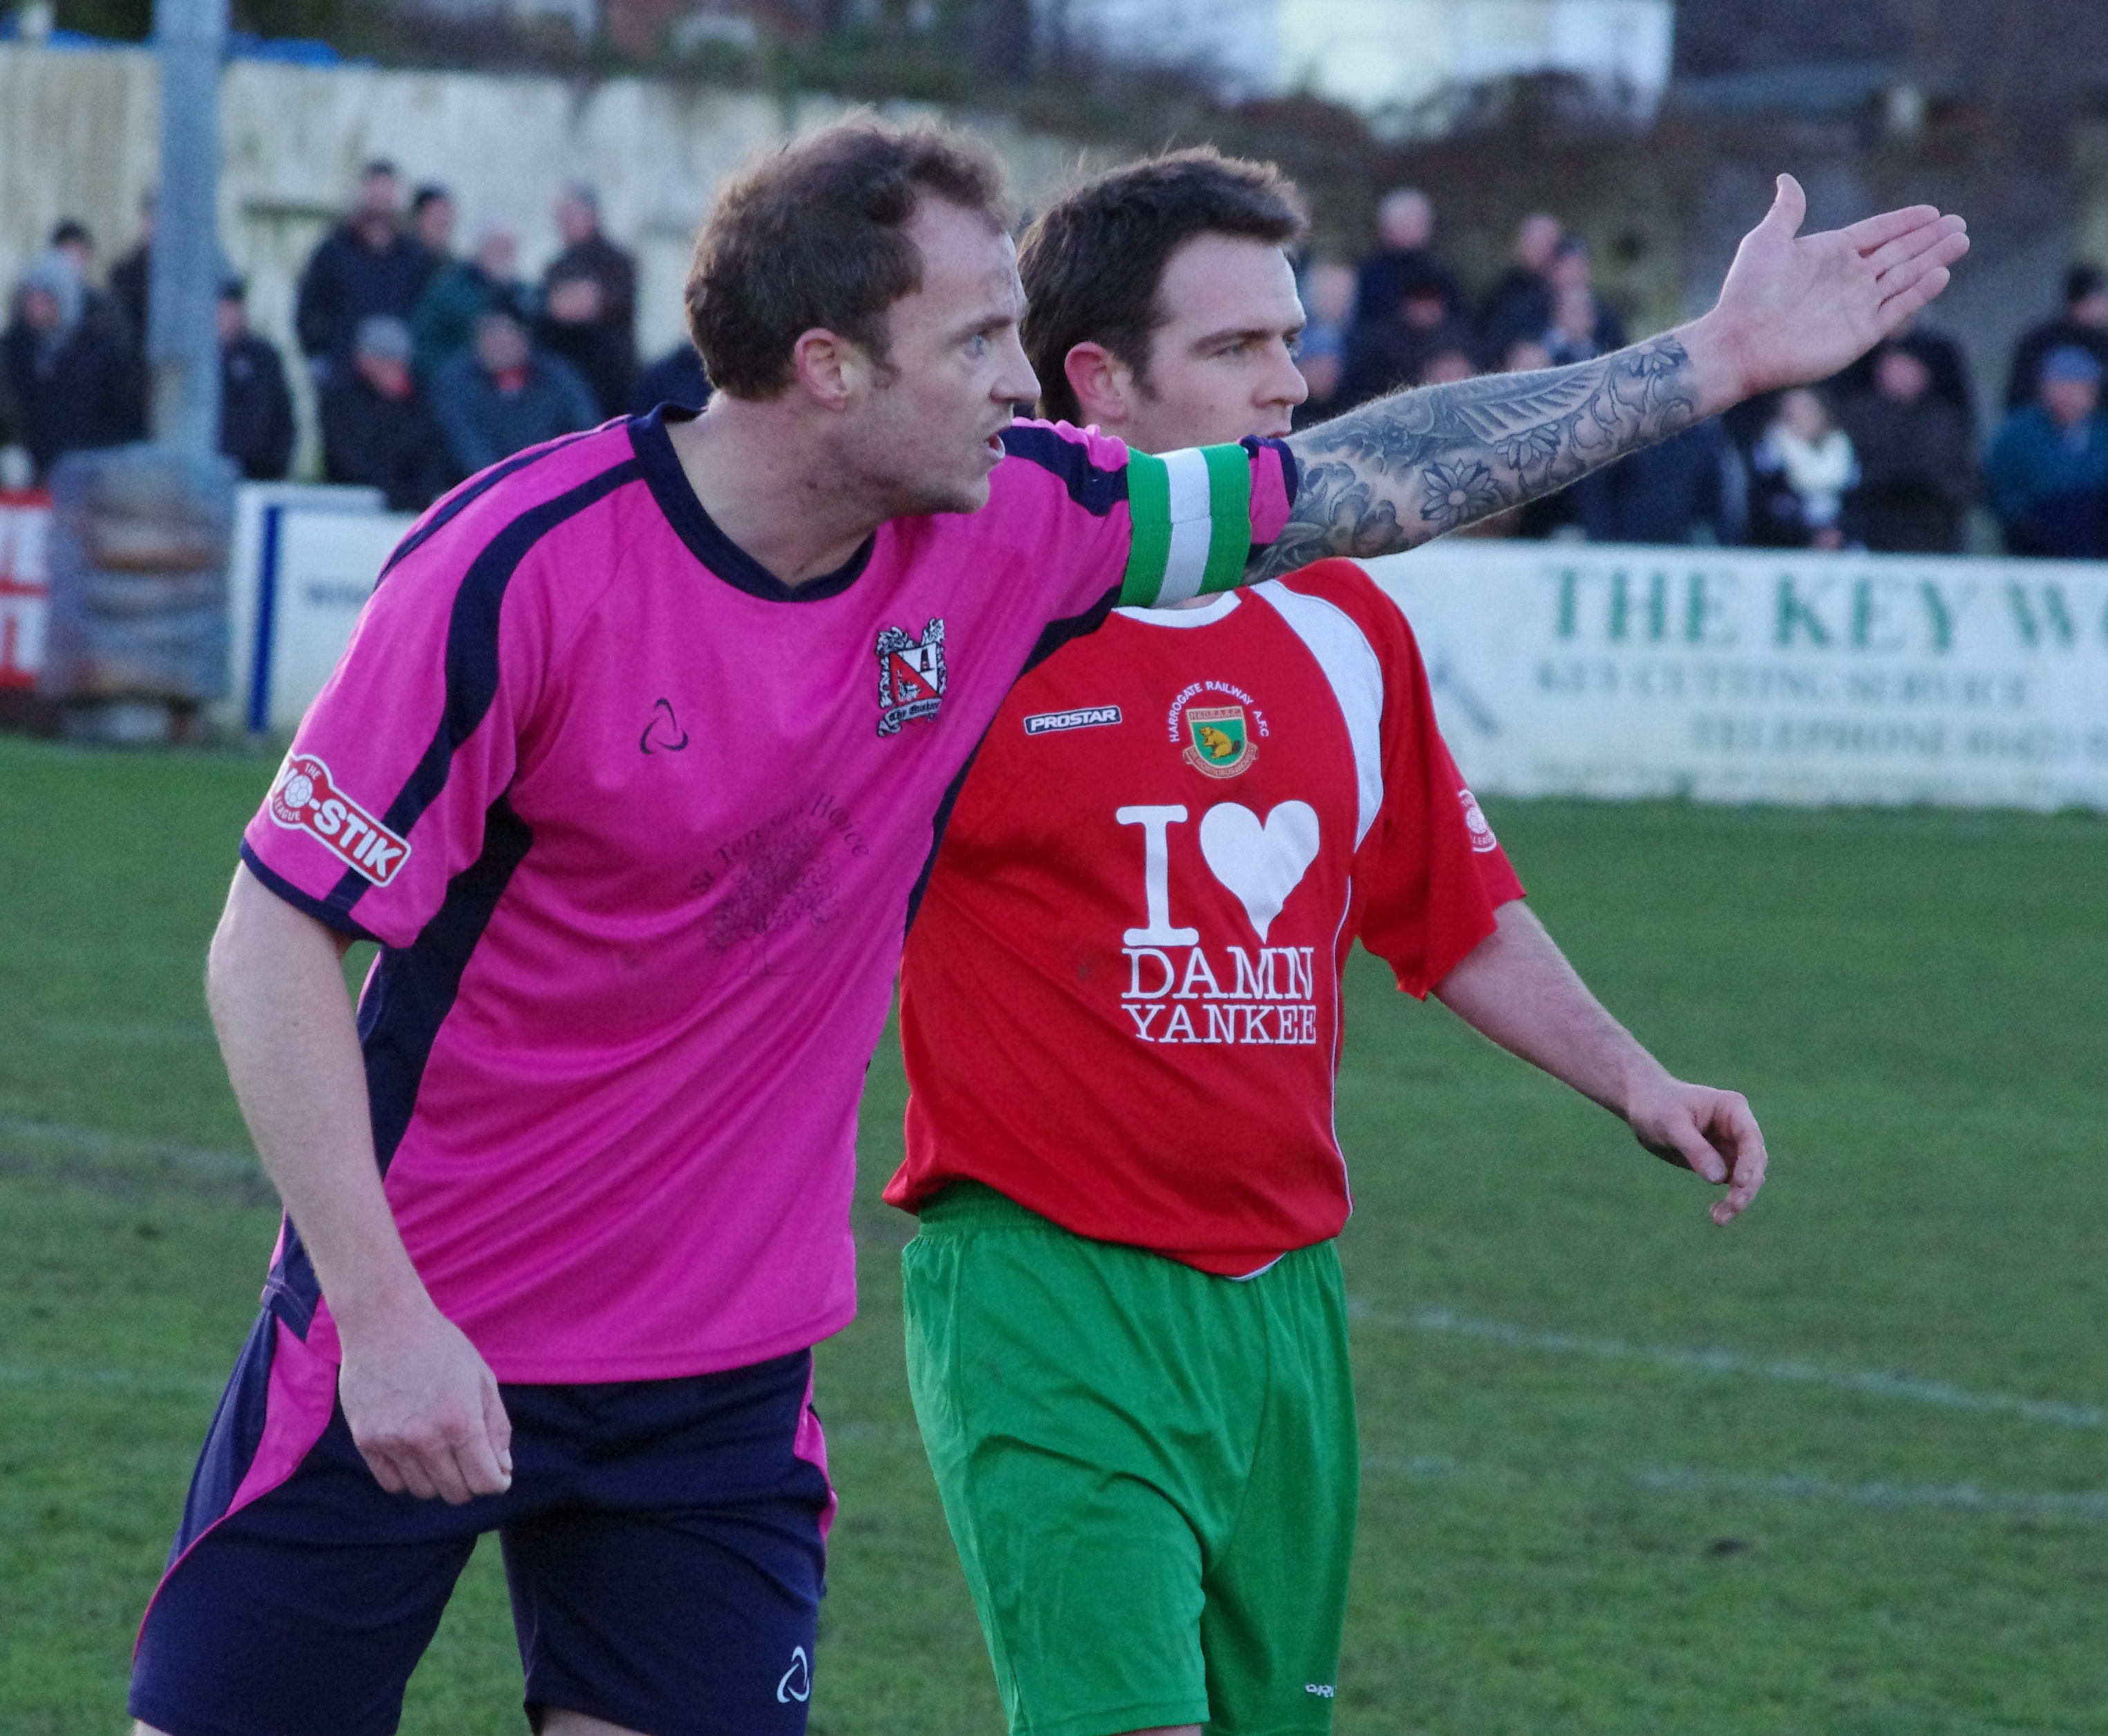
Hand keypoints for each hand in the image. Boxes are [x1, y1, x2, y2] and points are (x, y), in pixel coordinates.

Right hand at [337, 1299, 513, 1503]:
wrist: (385, 1322)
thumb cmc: (441, 1346)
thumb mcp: (482, 1378)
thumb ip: (497, 1427)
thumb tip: (503, 1469)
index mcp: (461, 1421)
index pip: (484, 1482)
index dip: (496, 1482)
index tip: (497, 1474)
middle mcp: (425, 1438)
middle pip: (456, 1493)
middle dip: (470, 1482)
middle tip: (470, 1459)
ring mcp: (392, 1442)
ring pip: (424, 1491)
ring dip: (439, 1479)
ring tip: (441, 1450)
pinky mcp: (366, 1441)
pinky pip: (392, 1483)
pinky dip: (408, 1477)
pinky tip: (415, 1453)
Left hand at [1625, 1077, 1768, 1226]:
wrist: (1642, 1105)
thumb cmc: (1656, 1106)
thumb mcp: (1670, 1124)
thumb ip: (1695, 1149)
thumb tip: (1719, 1179)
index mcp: (1732, 1108)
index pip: (1750, 1137)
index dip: (1750, 1162)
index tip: (1739, 1183)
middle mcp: (1738, 1127)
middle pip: (1755, 1161)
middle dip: (1746, 1186)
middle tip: (1730, 1207)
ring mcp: (1733, 1145)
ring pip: (1748, 1177)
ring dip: (1740, 1198)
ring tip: (1719, 1218)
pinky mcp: (1723, 1161)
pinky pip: (1734, 1184)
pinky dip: (1729, 1200)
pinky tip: (1716, 1214)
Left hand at [1695, 174, 1968, 401]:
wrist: (1739, 342)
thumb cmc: (1748, 291)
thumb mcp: (1766, 241)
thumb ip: (1786, 212)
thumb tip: (1786, 179)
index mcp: (1829, 254)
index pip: (1877, 233)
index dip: (1904, 222)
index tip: (1932, 211)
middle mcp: (1847, 279)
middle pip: (1899, 253)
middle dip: (1929, 239)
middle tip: (1959, 223)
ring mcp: (1856, 306)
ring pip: (1905, 276)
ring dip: (1933, 259)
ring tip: (1961, 240)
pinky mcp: (1861, 333)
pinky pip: (1897, 308)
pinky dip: (1919, 292)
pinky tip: (1941, 274)